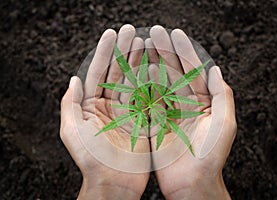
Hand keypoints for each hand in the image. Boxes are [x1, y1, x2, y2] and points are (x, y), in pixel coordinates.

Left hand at [60, 25, 149, 199]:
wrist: (113, 183)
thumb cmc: (91, 159)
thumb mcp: (72, 130)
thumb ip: (70, 104)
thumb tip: (73, 80)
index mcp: (91, 106)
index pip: (98, 72)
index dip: (104, 52)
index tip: (113, 34)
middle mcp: (109, 106)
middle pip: (117, 73)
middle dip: (124, 51)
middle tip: (132, 31)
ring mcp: (128, 112)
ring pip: (134, 81)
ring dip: (139, 61)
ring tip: (145, 41)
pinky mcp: (142, 120)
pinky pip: (148, 96)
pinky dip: (152, 81)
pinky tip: (157, 65)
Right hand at [147, 26, 236, 198]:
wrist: (192, 184)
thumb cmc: (210, 157)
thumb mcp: (224, 124)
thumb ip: (222, 95)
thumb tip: (215, 69)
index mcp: (204, 101)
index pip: (193, 70)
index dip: (184, 50)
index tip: (174, 34)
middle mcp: (186, 104)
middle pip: (174, 72)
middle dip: (165, 52)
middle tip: (154, 33)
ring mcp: (169, 112)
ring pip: (159, 83)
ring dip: (151, 64)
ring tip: (143, 47)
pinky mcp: (155, 123)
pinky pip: (148, 101)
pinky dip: (141, 86)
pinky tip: (136, 72)